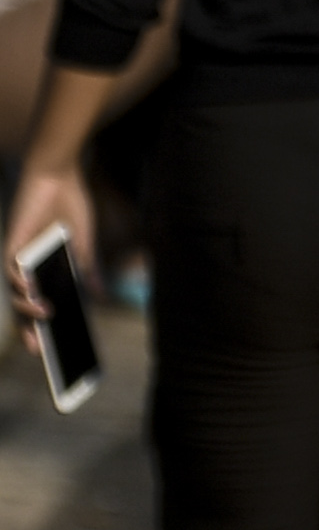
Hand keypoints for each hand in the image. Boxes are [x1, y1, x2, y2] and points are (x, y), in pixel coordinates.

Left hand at [6, 159, 93, 349]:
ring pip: (15, 293)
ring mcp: (20, 259)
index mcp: (46, 271)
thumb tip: (96, 297)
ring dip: (26, 308)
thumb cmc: (70, 208)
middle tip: (41, 351)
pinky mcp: (14, 245)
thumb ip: (86, 272)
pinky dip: (20, 283)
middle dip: (31, 330)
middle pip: (25, 307)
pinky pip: (11, 271)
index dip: (46, 329)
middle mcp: (28, 269)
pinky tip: (33, 291)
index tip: (58, 352)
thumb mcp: (83, 246)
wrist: (59, 178)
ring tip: (45, 317)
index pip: (43, 306)